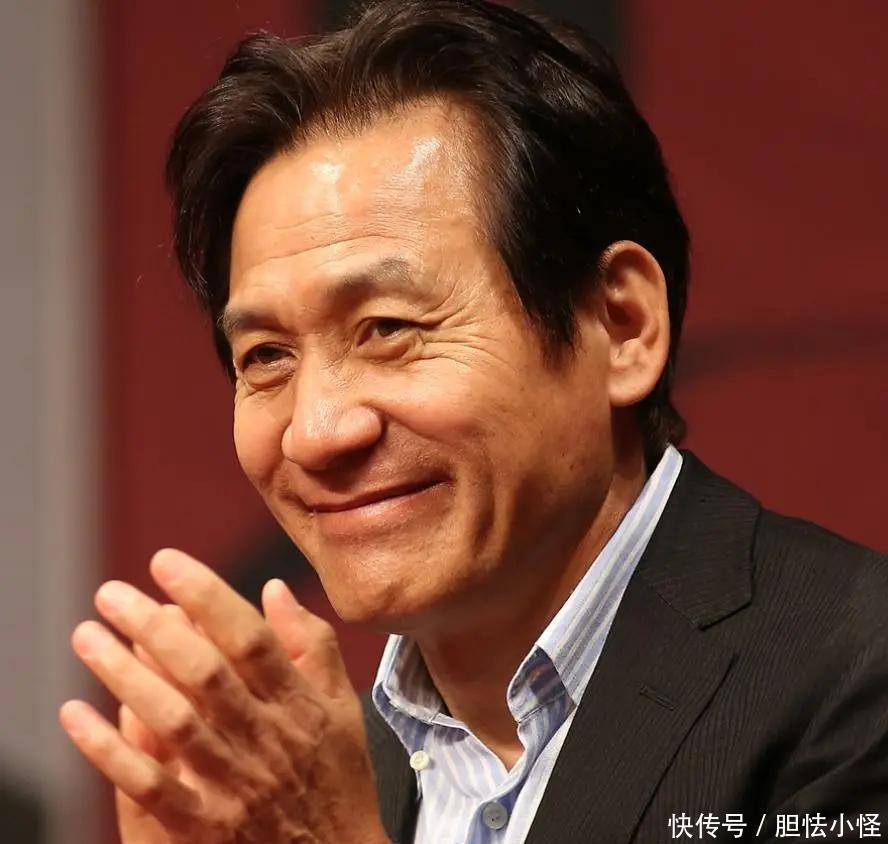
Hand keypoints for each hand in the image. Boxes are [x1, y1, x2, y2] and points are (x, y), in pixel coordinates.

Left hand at [60, 548, 388, 843]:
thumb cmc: (339, 778)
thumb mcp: (343, 706)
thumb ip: (314, 645)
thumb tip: (275, 588)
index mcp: (301, 704)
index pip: (250, 639)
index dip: (207, 596)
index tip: (166, 562)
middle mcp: (266, 738)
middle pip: (205, 674)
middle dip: (154, 628)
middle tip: (111, 593)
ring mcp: (234, 784)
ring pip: (173, 723)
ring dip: (125, 676)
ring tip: (88, 635)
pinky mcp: (205, 827)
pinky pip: (150, 786)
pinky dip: (110, 750)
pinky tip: (77, 714)